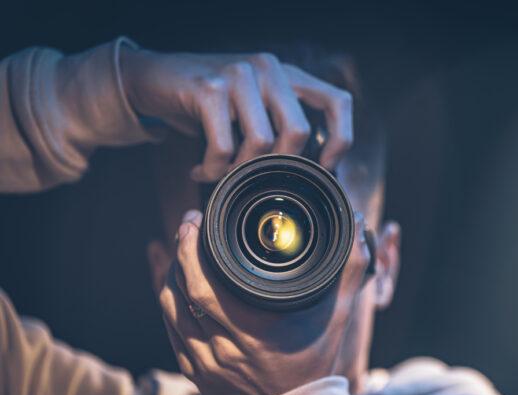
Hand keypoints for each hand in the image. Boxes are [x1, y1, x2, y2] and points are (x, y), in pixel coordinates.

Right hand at [120, 47, 352, 180]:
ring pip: (261, 141)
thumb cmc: (208, 105)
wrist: (152, 79)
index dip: (340, 139)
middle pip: (298, 131)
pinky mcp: (209, 87)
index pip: (337, 101)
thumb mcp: (252, 110)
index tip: (324, 167)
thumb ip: (280, 127)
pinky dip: (213, 169)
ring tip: (222, 175)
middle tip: (256, 178)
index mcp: (287, 76)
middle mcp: (268, 69)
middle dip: (278, 166)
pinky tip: (200, 171)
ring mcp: (240, 74)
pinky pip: (224, 146)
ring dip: (240, 170)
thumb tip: (311, 175)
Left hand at [155, 209, 371, 394]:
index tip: (197, 223)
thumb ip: (349, 269)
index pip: (203, 283)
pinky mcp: (195, 374)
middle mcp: (222, 348)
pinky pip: (172, 332)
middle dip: (179, 253)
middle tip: (188, 228)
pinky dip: (171, 305)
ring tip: (179, 252)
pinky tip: (176, 288)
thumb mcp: (337, 316)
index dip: (192, 248)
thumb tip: (357, 225)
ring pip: (170, 310)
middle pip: (181, 292)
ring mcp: (204, 364)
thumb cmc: (315, 363)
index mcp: (252, 331)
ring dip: (170, 277)